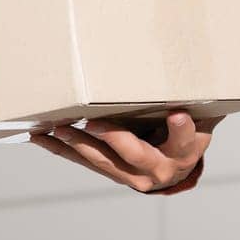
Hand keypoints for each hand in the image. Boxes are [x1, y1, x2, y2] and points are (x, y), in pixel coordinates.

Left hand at [32, 110, 220, 192]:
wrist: (175, 168)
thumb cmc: (185, 133)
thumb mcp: (198, 118)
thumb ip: (192, 99)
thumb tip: (190, 63)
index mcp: (183, 152)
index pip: (184, 140)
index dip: (181, 129)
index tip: (177, 114)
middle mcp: (158, 169)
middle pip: (135, 154)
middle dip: (113, 138)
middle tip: (93, 123)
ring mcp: (133, 176)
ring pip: (104, 161)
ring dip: (78, 144)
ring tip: (58, 129)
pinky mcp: (112, 173)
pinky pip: (85, 162)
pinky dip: (62, 149)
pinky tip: (42, 138)